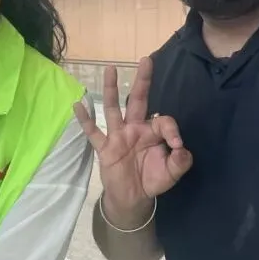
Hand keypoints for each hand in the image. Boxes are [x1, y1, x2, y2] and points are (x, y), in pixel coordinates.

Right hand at [74, 57, 191, 215]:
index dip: (172, 131)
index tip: (177, 145)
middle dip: (142, 82)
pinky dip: (85, 120)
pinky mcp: (105, 148)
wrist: (133, 199)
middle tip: (146, 60)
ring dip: (112, 89)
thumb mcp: (172, 173)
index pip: (163, 120)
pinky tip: (77, 105)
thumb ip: (181, 161)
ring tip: (110, 69)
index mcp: (152, 132)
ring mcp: (118, 136)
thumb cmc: (152, 180)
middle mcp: (135, 128)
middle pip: (137, 100)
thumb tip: (182, 148)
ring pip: (114, 109)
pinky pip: (93, 132)